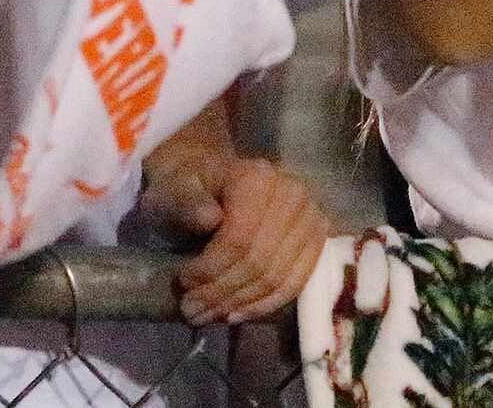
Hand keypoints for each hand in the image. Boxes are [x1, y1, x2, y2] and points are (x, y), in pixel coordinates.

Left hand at [137, 152, 330, 324]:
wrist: (213, 183)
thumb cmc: (191, 189)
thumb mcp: (175, 191)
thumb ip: (185, 203)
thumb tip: (208, 217)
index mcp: (257, 177)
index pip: (240, 237)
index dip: (211, 269)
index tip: (183, 284)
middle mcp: (292, 193)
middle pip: (260, 261)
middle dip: (223, 293)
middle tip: (191, 310)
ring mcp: (311, 217)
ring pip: (278, 277)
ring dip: (240, 304)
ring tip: (207, 315)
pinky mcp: (318, 240)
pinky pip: (296, 284)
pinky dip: (264, 305)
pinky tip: (236, 313)